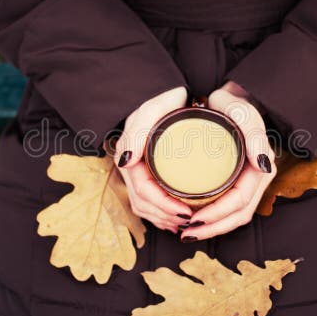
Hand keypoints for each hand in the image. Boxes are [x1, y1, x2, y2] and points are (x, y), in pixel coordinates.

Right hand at [114, 86, 193, 233]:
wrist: (166, 91)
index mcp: (129, 155)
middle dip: (164, 217)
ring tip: (185, 224)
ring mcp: (137, 170)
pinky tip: (175, 218)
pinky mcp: (146, 172)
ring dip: (162, 219)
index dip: (163, 206)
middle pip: (143, 203)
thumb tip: (125, 162)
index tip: (186, 212)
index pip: (142, 191)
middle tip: (191, 221)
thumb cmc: (161, 99)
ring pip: (144, 206)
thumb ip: (137, 132)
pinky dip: (161, 214)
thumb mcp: (150, 110)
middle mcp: (130, 166)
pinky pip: (148, 201)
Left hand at [178, 81, 276, 240]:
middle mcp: (257, 178)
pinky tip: (194, 219)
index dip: (218, 216)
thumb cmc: (236, 105)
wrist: (233, 98)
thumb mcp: (245, 116)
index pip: (240, 203)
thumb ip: (255, 135)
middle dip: (213, 228)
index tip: (193, 220)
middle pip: (238, 215)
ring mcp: (248, 181)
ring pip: (234, 215)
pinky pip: (228, 207)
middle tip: (186, 234)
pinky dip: (213, 218)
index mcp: (260, 169)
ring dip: (212, 228)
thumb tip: (262, 166)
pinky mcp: (238, 180)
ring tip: (187, 232)